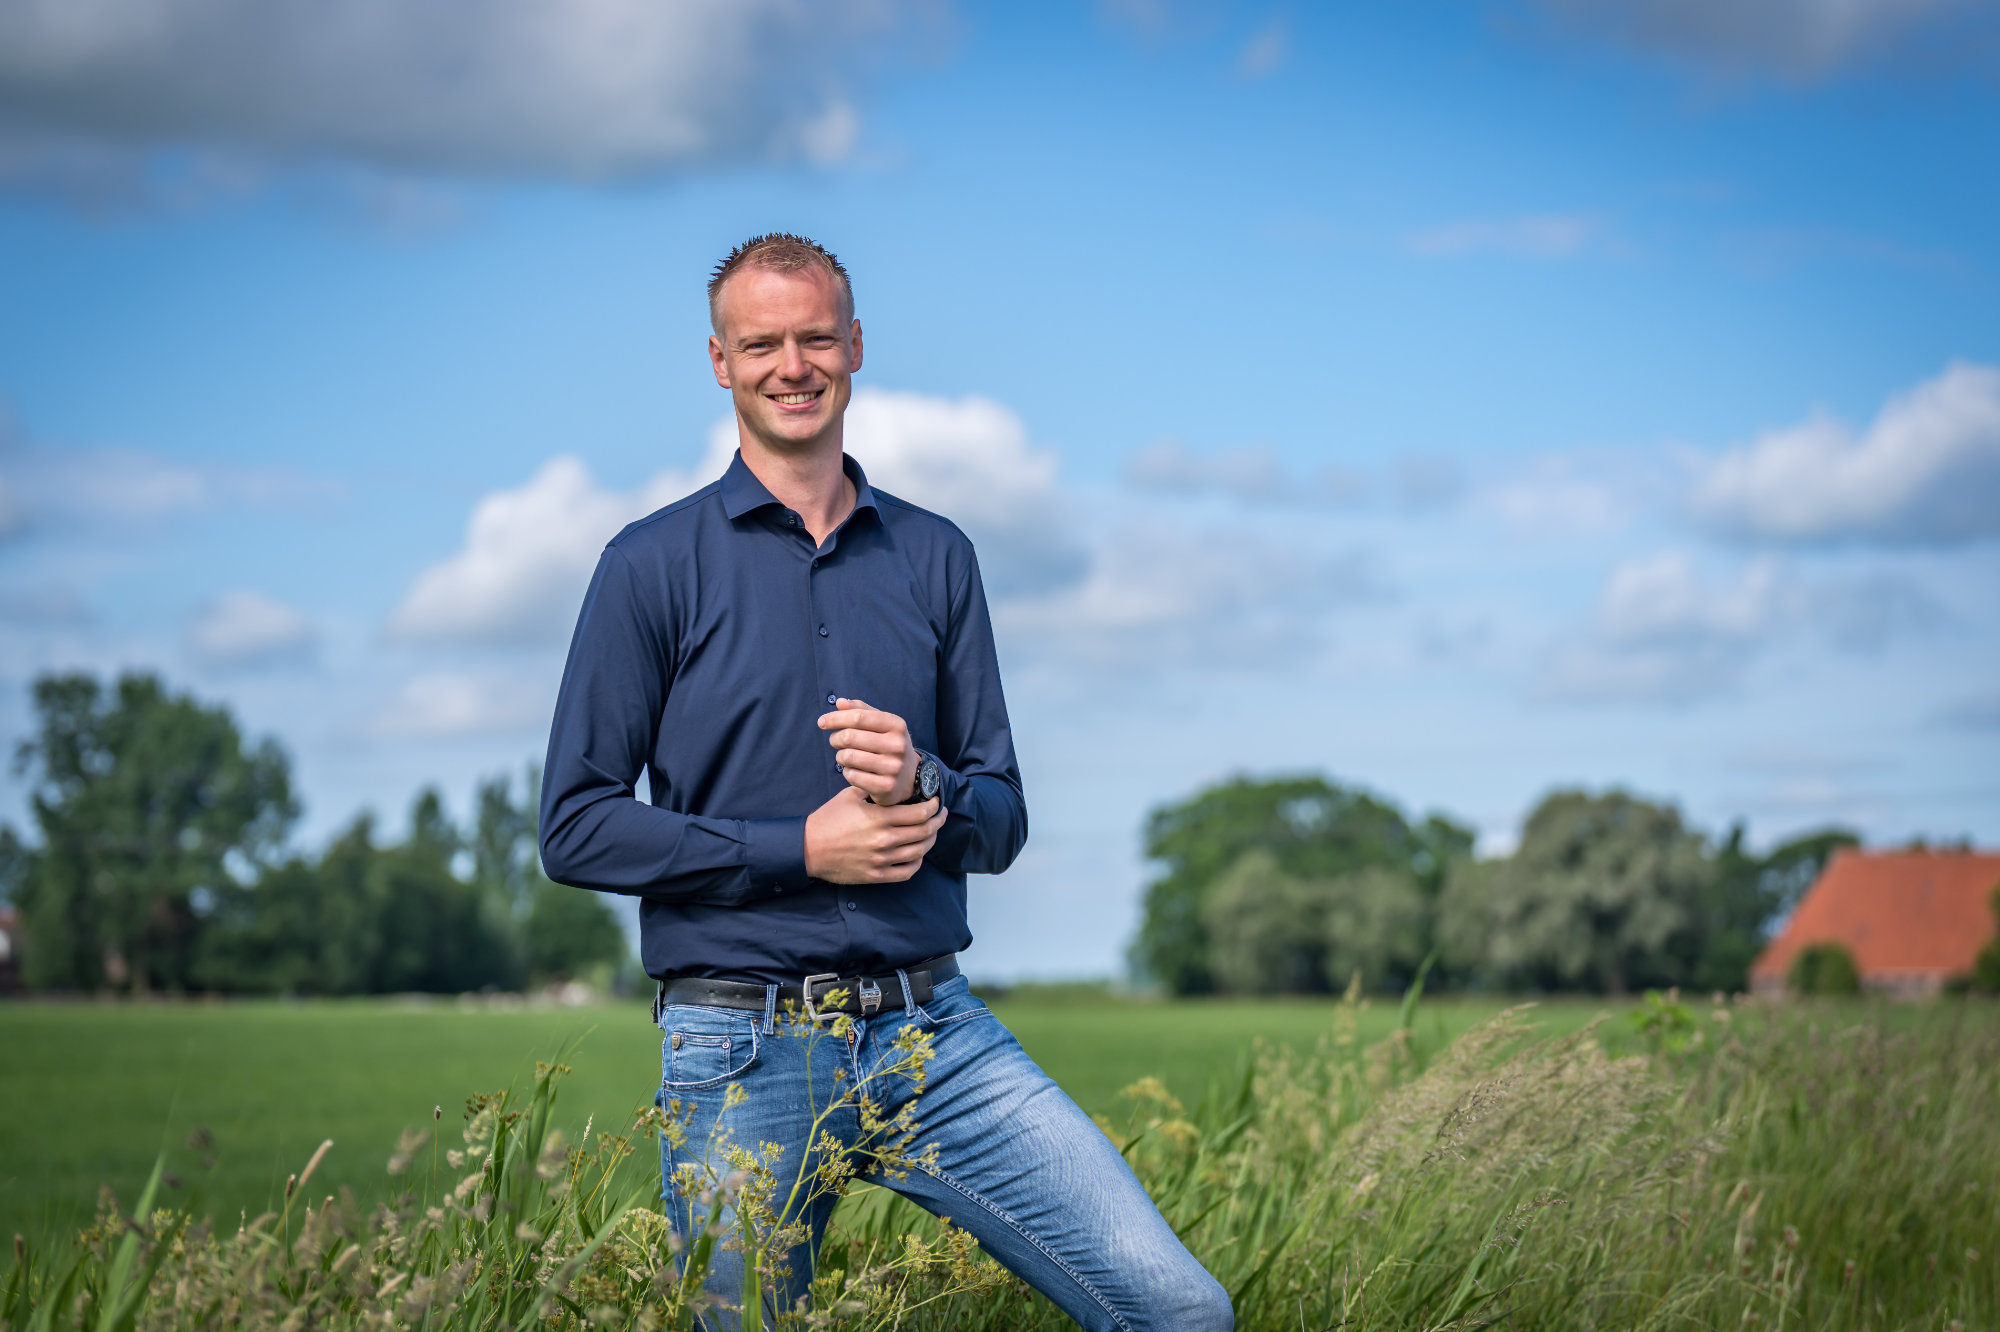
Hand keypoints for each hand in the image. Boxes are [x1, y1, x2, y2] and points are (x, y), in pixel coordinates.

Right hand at [804, 787, 947, 884]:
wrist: (808, 849)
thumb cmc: (828, 820)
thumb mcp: (849, 796)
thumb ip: (873, 789)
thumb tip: (892, 781)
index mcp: (879, 818)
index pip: (919, 813)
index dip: (933, 807)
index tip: (936, 802)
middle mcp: (884, 840)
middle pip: (924, 832)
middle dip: (938, 821)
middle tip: (941, 814)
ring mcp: (881, 860)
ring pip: (919, 852)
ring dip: (930, 840)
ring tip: (932, 831)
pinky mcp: (876, 875)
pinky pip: (907, 872)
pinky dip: (917, 862)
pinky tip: (918, 853)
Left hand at [818, 697, 917, 804]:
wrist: (910, 778)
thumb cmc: (889, 745)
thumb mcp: (882, 725)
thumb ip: (861, 711)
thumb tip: (840, 702)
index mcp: (896, 725)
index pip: (858, 717)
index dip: (836, 718)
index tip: (822, 722)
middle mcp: (898, 745)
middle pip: (850, 736)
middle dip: (835, 738)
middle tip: (835, 742)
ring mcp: (893, 767)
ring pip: (848, 757)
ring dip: (840, 756)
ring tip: (846, 757)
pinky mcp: (886, 787)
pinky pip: (852, 776)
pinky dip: (847, 772)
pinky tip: (855, 771)